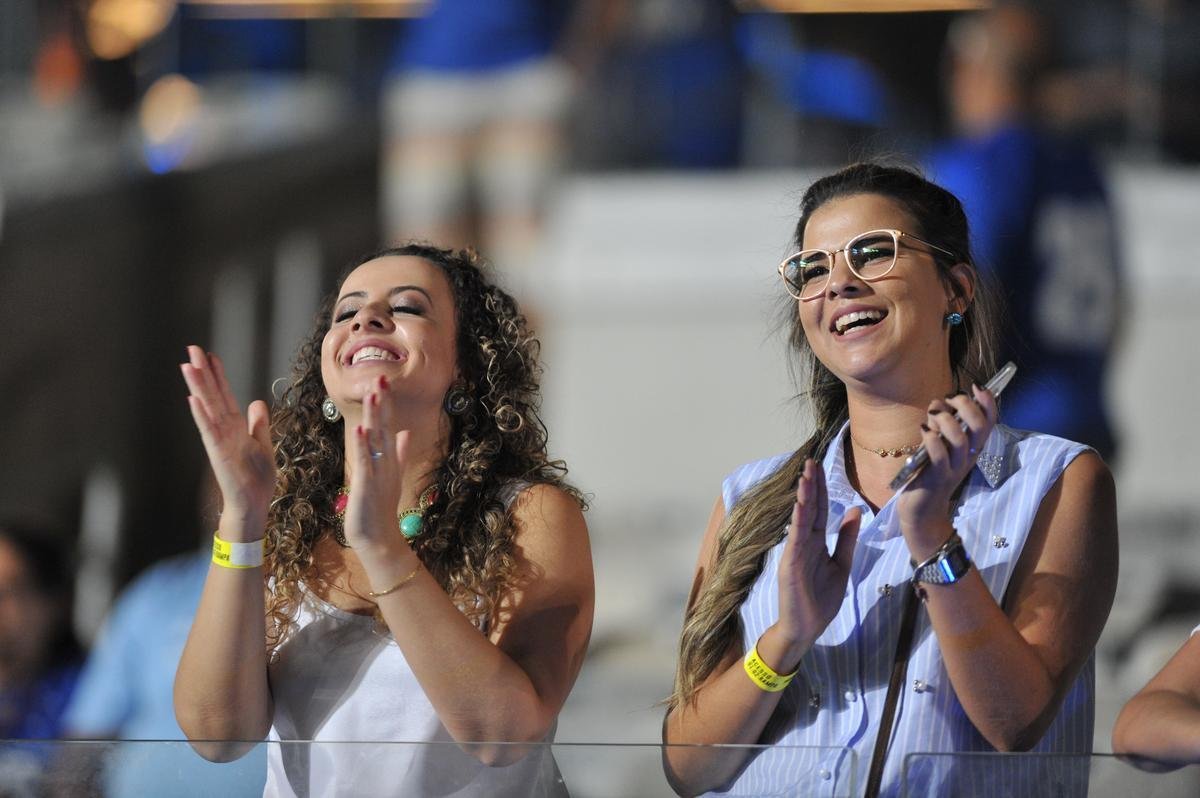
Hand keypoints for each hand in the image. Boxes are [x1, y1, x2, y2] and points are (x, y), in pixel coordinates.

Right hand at [180, 346, 273, 536]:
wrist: (252, 504)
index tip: (211, 356)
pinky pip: (208, 431)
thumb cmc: (256, 479)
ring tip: (187, 365)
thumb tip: (256, 403)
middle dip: (204, 373)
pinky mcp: (218, 453)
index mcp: (235, 427)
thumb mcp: (263, 445)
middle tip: (192, 349)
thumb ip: (258, 424)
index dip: (219, 376)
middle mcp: (224, 430)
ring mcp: (219, 440)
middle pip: (213, 396)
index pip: (225, 396)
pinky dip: (201, 415)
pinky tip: (192, 399)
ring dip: (198, 387)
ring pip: (207, 408)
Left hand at [343, 375, 408, 550]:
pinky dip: (362, 447)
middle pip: (385, 429)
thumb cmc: (380, 508)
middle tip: (380, 378)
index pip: (389, 427)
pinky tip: (360, 431)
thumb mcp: (392, 476)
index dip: (386, 405)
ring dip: (375, 419)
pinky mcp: (366, 486)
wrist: (379, 539)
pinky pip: (364, 463)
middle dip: (382, 404)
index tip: (382, 383)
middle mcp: (386, 464)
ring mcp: (378, 474)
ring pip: (377, 442)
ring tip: (373, 396)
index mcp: (390, 460)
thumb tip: (407, 433)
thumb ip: (401, 454)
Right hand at [775, 459, 861, 661]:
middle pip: (808, 508)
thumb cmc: (820, 600)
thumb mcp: (841, 565)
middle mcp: (804, 543)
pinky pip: (795, 539)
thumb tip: (854, 511)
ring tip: (805, 476)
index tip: (819, 467)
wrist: (806, 628)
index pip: (818, 509)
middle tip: (810, 461)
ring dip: (803, 497)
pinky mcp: (791, 565)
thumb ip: (845, 539)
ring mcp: (795, 553)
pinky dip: (797, 521)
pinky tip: (800, 505)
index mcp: (816, 543)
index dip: (820, 488)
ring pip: (800, 519)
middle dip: (810, 485)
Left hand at [898, 384, 998, 554]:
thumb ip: (940, 423)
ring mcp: (954, 467)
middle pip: (979, 427)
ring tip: (933, 415)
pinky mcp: (937, 477)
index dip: (988, 402)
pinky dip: (932, 439)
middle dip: (966, 406)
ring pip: (960, 439)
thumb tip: (939, 401)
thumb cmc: (930, 471)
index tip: (977, 386)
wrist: (922, 507)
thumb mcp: (938, 442)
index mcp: (972, 446)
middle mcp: (968, 456)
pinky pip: (939, 455)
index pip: (989, 422)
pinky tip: (924, 430)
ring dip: (946, 420)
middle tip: (950, 399)